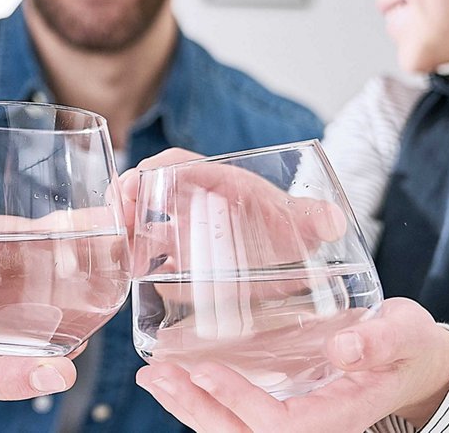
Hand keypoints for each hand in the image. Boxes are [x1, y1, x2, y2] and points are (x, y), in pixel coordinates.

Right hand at [119, 147, 348, 270]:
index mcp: (218, 182)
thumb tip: (331, 221)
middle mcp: (196, 204)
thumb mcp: (305, 221)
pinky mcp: (188, 265)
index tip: (137, 181)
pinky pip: (156, 264)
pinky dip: (143, 271)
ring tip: (120, 253)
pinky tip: (139, 283)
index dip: (154, 170)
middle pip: (150, 192)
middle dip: (127, 201)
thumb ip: (317, 218)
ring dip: (128, 235)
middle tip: (117, 219)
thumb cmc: (294, 225)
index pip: (178, 164)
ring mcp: (188, 235)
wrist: (298, 249)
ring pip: (146, 227)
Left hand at [135, 298, 448, 431]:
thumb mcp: (404, 334)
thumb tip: (343, 348)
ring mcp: (294, 422)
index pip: (281, 425)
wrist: (413, 363)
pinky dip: (200, 402)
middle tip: (158, 375)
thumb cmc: (407, 346)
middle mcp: (312, 428)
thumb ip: (379, 341)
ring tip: (153, 377)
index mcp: (339, 417)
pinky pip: (234, 419)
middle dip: (197, 409)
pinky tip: (173, 380)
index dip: (240, 403)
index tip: (204, 370)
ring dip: (189, 407)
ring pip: (232, 432)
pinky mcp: (281, 410)